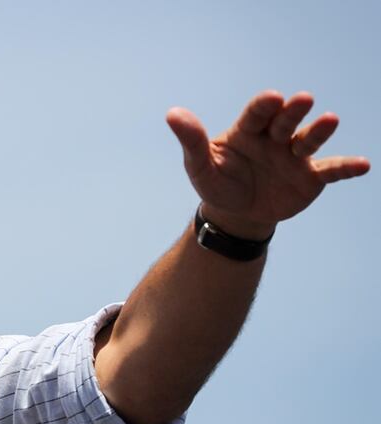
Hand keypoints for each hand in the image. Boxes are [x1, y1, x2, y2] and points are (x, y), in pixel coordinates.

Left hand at [166, 90, 369, 239]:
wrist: (235, 213)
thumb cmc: (217, 182)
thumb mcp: (200, 165)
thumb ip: (191, 140)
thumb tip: (172, 114)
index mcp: (247, 131)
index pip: (256, 114)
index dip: (264, 107)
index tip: (271, 99)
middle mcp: (274, 138)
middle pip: (285, 121)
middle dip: (293, 111)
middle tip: (301, 100)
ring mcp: (294, 156)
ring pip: (308, 140)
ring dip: (319, 130)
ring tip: (330, 120)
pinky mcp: (310, 176)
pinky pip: (330, 170)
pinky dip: (346, 167)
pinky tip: (363, 165)